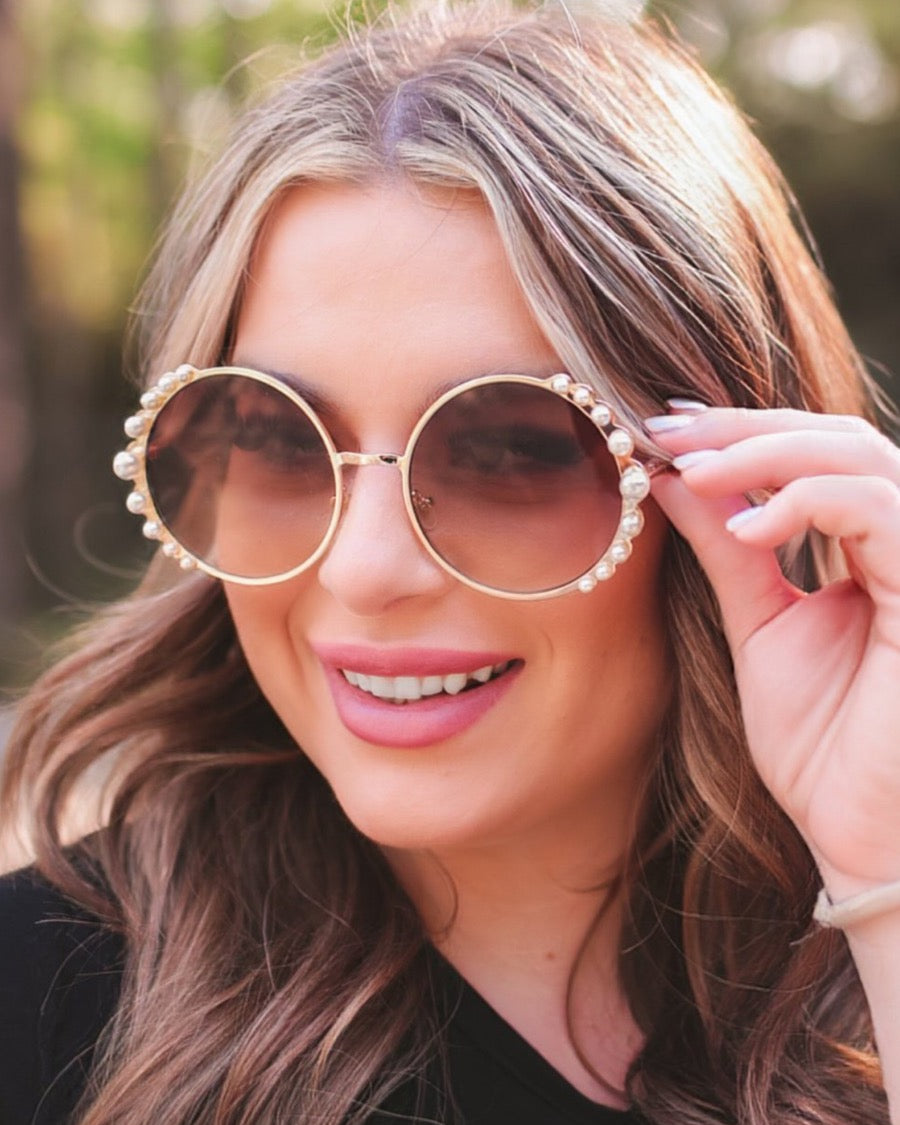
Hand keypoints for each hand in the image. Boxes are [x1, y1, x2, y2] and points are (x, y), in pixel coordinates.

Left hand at [647, 405, 899, 896]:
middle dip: (745, 428)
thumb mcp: (759, 627)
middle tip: (663, 432)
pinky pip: (878, 510)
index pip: (820, 457)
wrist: (857, 835)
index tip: (663, 429)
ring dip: (765, 452)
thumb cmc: (821, 747)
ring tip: (688, 471)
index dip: (744, 433)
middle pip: (840, 439)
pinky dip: (805, 500)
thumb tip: (671, 480)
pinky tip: (743, 528)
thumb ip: (728, 552)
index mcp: (876, 553)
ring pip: (861, 458)